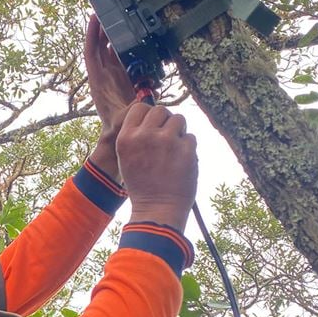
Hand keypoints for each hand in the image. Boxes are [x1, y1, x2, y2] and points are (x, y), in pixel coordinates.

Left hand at [85, 14, 136, 139]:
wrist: (116, 140)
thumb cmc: (118, 129)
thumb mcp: (125, 118)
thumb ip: (132, 108)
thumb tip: (144, 98)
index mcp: (98, 81)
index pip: (92, 52)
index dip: (92, 34)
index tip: (94, 16)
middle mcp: (103, 76)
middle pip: (101, 46)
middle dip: (104, 28)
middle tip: (111, 9)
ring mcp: (113, 77)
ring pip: (112, 51)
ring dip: (116, 36)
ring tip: (124, 18)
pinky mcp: (123, 80)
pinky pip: (123, 61)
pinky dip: (128, 50)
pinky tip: (136, 41)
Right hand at [116, 104, 197, 229]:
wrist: (158, 208)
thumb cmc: (142, 185)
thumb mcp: (126, 158)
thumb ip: (136, 135)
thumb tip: (153, 115)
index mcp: (127, 138)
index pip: (140, 107)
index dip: (149, 115)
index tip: (153, 126)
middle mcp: (145, 136)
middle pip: (161, 110)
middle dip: (165, 121)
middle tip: (166, 138)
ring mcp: (167, 141)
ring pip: (179, 119)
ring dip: (179, 131)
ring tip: (175, 149)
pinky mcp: (186, 149)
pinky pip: (191, 137)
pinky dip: (188, 147)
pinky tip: (181, 161)